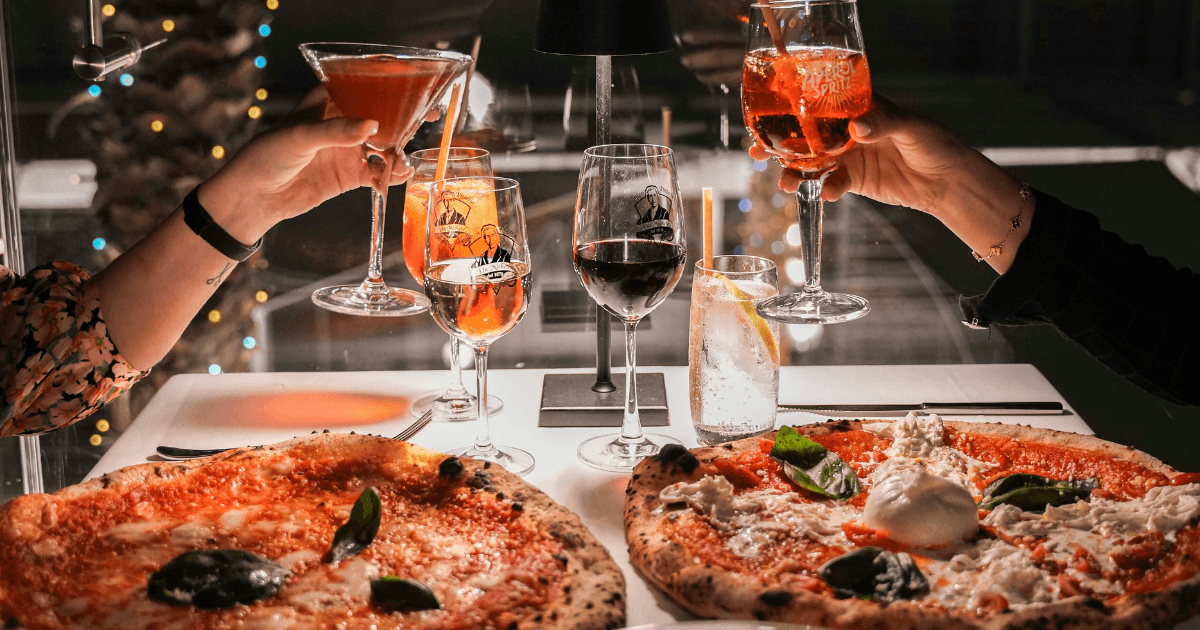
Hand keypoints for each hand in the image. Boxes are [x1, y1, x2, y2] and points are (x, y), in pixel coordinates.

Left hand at [197, 87, 414, 243]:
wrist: (254, 198)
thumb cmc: (266, 156)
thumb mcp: (300, 137)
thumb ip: (336, 132)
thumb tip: (372, 126)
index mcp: (326, 104)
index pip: (361, 89)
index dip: (387, 88)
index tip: (411, 90)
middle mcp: (340, 125)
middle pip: (379, 118)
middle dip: (403, 119)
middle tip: (425, 119)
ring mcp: (346, 151)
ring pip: (382, 147)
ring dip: (397, 152)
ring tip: (403, 160)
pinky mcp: (348, 177)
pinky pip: (376, 174)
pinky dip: (390, 176)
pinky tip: (397, 176)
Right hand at [749, 95, 983, 215]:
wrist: (946, 181)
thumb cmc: (934, 142)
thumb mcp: (910, 127)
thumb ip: (882, 124)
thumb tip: (857, 128)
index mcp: (859, 108)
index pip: (820, 103)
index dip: (793, 110)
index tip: (769, 116)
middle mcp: (848, 131)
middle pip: (806, 134)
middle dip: (780, 144)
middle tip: (757, 154)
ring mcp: (848, 156)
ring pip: (812, 162)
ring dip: (795, 172)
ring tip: (786, 183)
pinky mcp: (853, 180)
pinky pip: (830, 183)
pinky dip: (824, 189)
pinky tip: (825, 194)